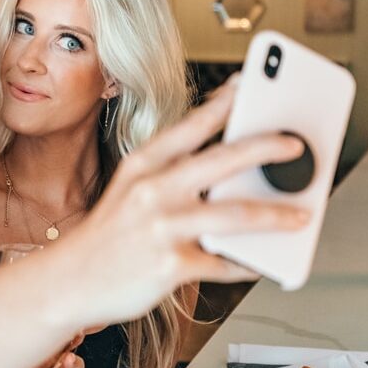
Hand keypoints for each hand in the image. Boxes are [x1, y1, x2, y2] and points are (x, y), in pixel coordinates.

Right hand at [64, 76, 310, 323]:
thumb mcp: (129, 191)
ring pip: (235, 215)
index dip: (226, 102)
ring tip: (301, 215)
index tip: (251, 85)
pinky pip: (224, 263)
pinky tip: (264, 262)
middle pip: (224, 160)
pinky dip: (250, 264)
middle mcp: (153, 190)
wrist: (67, 281)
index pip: (192, 124)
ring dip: (275, 214)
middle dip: (268, 148)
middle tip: (297, 145)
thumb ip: (172, 177)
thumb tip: (231, 175)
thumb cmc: (106, 236)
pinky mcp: (171, 266)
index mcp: (143, 164)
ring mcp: (162, 228)